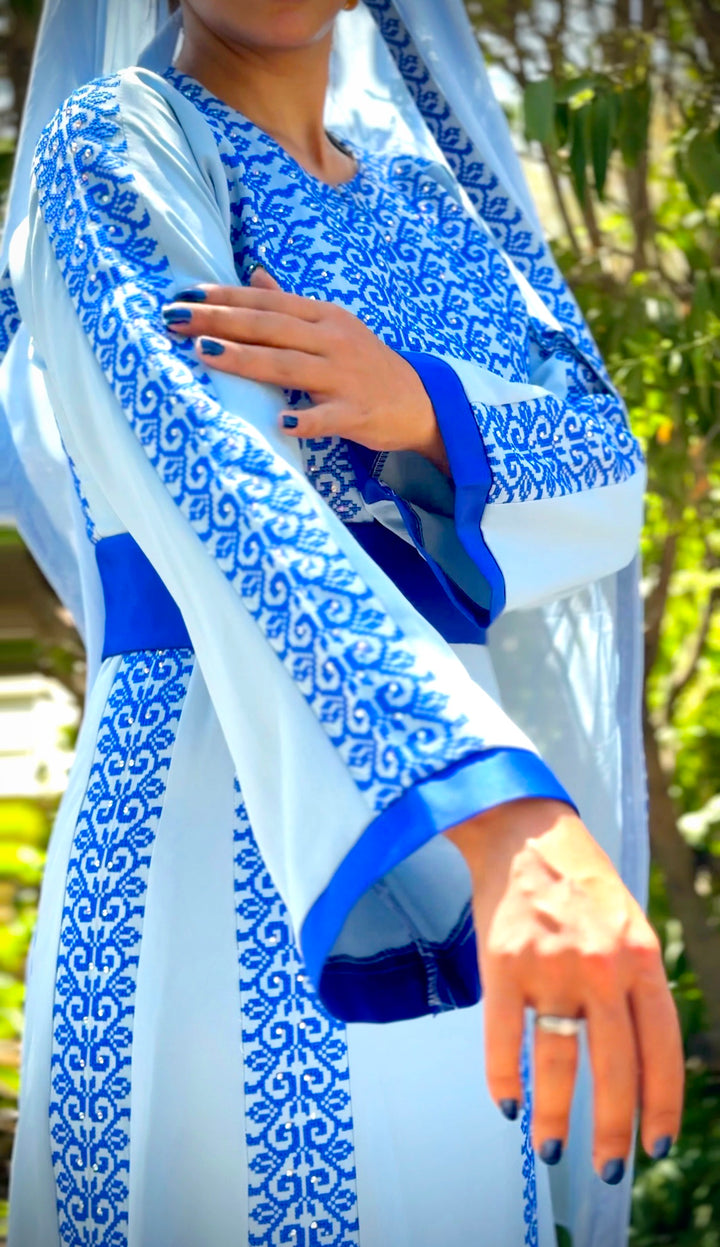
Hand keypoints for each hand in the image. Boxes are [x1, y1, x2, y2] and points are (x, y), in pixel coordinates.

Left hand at [162, 268, 449, 472]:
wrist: (420, 401)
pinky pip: (327, 417)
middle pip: (269, 328)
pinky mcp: (356, 413)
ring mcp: (344, 377)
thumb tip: (254, 276)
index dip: (225, 298)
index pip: (266, 303)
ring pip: (289, 366)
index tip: (184, 296)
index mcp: (323, 317)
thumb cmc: (366, 364)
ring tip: (206, 354)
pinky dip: (306, 420)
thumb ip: (289, 305)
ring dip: (247, 359)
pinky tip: (281, 423)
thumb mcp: (332, 326)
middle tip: (175, 319)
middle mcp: (331, 340)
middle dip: (220, 322)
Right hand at [447, 799, 683, 1181]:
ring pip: (560, 1061)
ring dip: (558, 1115)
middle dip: (614, 1128)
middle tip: (609, 1167)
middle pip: (615, 1066)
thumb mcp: (629, 924)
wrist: (524, 831)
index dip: (661, 1104)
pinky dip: (504, 1080)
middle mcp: (601, 966)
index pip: (661, 1048)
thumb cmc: (579, 882)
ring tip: (554, 1147)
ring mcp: (551, 965)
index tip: (656, 1144)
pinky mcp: (503, 963)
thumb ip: (638, 982)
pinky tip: (508, 1104)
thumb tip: (641, 1060)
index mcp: (641, 957)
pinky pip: (505, 1039)